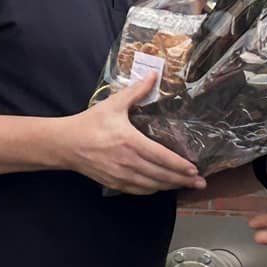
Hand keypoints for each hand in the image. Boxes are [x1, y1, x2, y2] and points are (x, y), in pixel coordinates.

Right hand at [65, 79, 204, 193]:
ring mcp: (121, 175)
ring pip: (152, 185)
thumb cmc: (90, 123)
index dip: (179, 165)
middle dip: (182, 180)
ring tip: (186, 186)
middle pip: (161, 175)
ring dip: (170, 186)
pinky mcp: (114, 183)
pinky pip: (139, 190)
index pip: (161, 157)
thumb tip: (154, 75)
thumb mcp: (113, 104)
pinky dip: (153, 189)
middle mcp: (128, 162)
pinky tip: (162, 187)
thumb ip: (136, 91)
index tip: (194, 169)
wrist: (66, 144)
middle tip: (200, 183)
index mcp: (130, 142)